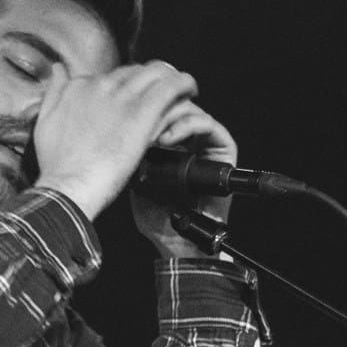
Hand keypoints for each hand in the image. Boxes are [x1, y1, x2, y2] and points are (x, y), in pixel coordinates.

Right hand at [32, 60, 198, 219]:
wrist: (69, 184)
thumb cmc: (57, 163)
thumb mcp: (45, 120)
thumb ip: (54, 91)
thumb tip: (59, 70)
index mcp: (80, 87)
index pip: (112, 76)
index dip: (126, 86)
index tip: (133, 100)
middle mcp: (101, 85)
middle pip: (135, 70)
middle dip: (151, 79)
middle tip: (162, 94)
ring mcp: (123, 97)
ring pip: (156, 71)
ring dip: (170, 78)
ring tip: (181, 90)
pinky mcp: (142, 112)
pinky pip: (170, 86)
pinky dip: (184, 84)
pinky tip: (190, 90)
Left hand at [131, 100, 238, 257]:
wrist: (178, 241)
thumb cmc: (157, 216)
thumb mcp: (135, 178)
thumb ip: (133, 153)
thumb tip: (122, 125)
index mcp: (170, 144)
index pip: (159, 111)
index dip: (143, 109)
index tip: (123, 118)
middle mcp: (190, 141)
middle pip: (175, 105)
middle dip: (155, 110)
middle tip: (137, 122)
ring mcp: (207, 144)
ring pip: (191, 111)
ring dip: (169, 117)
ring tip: (152, 134)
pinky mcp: (224, 149)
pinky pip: (209, 125)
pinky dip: (188, 125)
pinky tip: (167, 138)